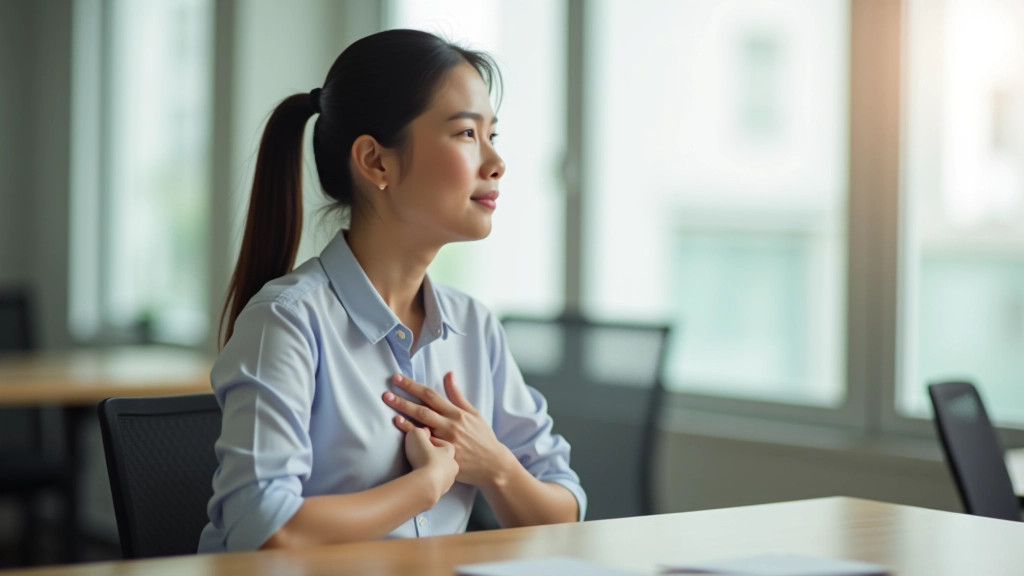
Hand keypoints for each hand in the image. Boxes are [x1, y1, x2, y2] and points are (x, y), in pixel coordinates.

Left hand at [383, 372, 516, 487]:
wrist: (492, 464)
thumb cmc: (482, 437)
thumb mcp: (474, 413)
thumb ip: (457, 395)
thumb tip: (448, 374)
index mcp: (457, 413)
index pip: (431, 395)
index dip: (413, 386)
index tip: (398, 378)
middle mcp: (450, 425)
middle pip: (423, 409)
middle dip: (403, 400)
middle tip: (386, 393)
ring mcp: (446, 441)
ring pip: (422, 427)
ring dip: (404, 417)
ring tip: (390, 410)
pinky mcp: (444, 455)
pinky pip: (425, 445)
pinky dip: (413, 436)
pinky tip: (401, 429)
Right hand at [402, 425, 457, 501]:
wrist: (427, 484)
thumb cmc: (424, 458)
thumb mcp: (417, 436)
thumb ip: (418, 430)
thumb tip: (422, 429)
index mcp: (450, 450)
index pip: (443, 444)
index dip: (432, 443)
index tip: (423, 444)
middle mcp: (453, 465)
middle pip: (446, 459)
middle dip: (436, 458)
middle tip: (424, 458)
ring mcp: (449, 480)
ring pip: (444, 473)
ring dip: (436, 471)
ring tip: (423, 471)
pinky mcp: (443, 492)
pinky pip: (438, 485)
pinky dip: (433, 482)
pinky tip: (425, 482)